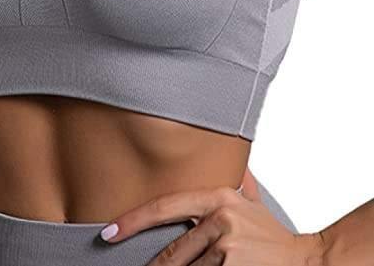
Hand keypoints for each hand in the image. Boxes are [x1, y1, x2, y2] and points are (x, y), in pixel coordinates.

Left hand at [99, 182, 324, 264]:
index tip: (107, 233)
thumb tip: (230, 160)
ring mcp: (228, 247)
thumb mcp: (250, 202)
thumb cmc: (271, 234)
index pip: (163, 207)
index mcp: (218, 197)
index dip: (132, 221)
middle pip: (173, 252)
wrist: (308, 261)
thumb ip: (234, 183)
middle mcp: (220, 219)